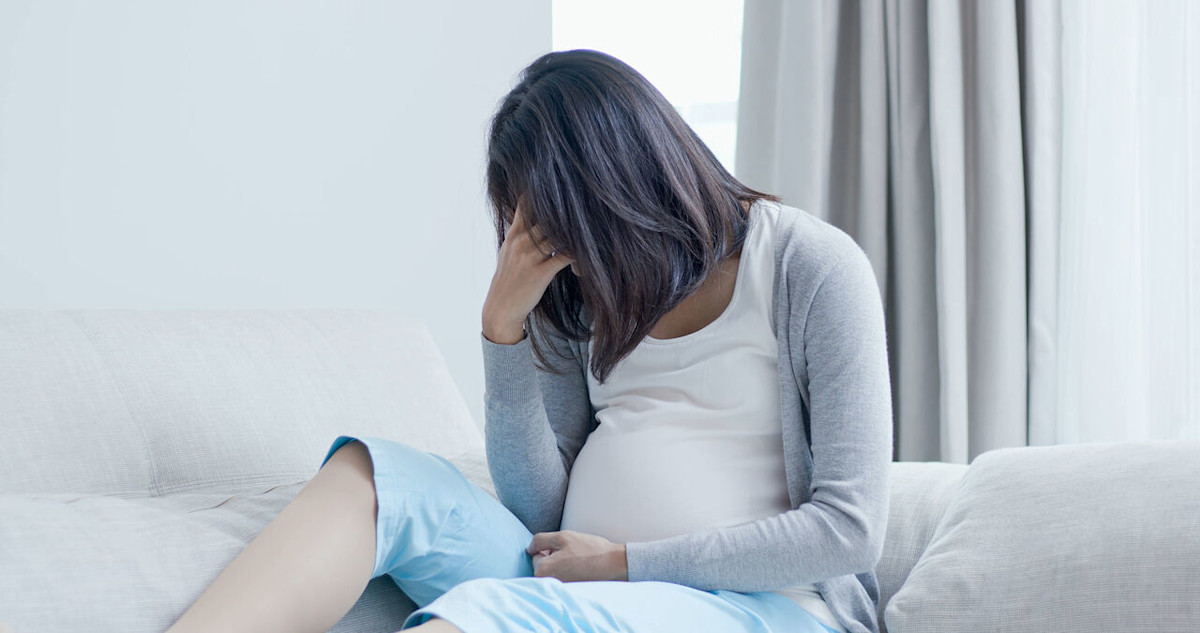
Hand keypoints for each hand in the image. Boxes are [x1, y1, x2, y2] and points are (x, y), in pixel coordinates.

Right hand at [482, 199, 573, 343]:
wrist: (500, 309)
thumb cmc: (508, 280)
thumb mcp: (508, 251)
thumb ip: (519, 231)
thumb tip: (527, 212)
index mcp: (514, 234)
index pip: (526, 204)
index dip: (544, 195)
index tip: (564, 190)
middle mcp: (521, 242)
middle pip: (546, 215)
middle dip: (566, 211)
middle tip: (586, 208)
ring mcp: (530, 257)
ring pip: (558, 234)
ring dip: (575, 232)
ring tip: (590, 231)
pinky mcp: (541, 273)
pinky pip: (565, 256)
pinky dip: (578, 254)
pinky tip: (585, 255)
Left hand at [526, 530, 627, 581]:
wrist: (613, 564)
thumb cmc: (588, 549)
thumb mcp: (561, 536)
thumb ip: (540, 540)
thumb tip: (529, 548)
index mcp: (541, 570)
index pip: (535, 554)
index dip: (549, 547)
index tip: (565, 548)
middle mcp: (547, 584)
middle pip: (543, 564)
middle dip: (553, 557)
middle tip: (572, 554)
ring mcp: (558, 590)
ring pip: (553, 571)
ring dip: (561, 565)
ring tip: (577, 561)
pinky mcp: (568, 592)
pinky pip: (562, 578)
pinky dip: (568, 573)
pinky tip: (581, 569)